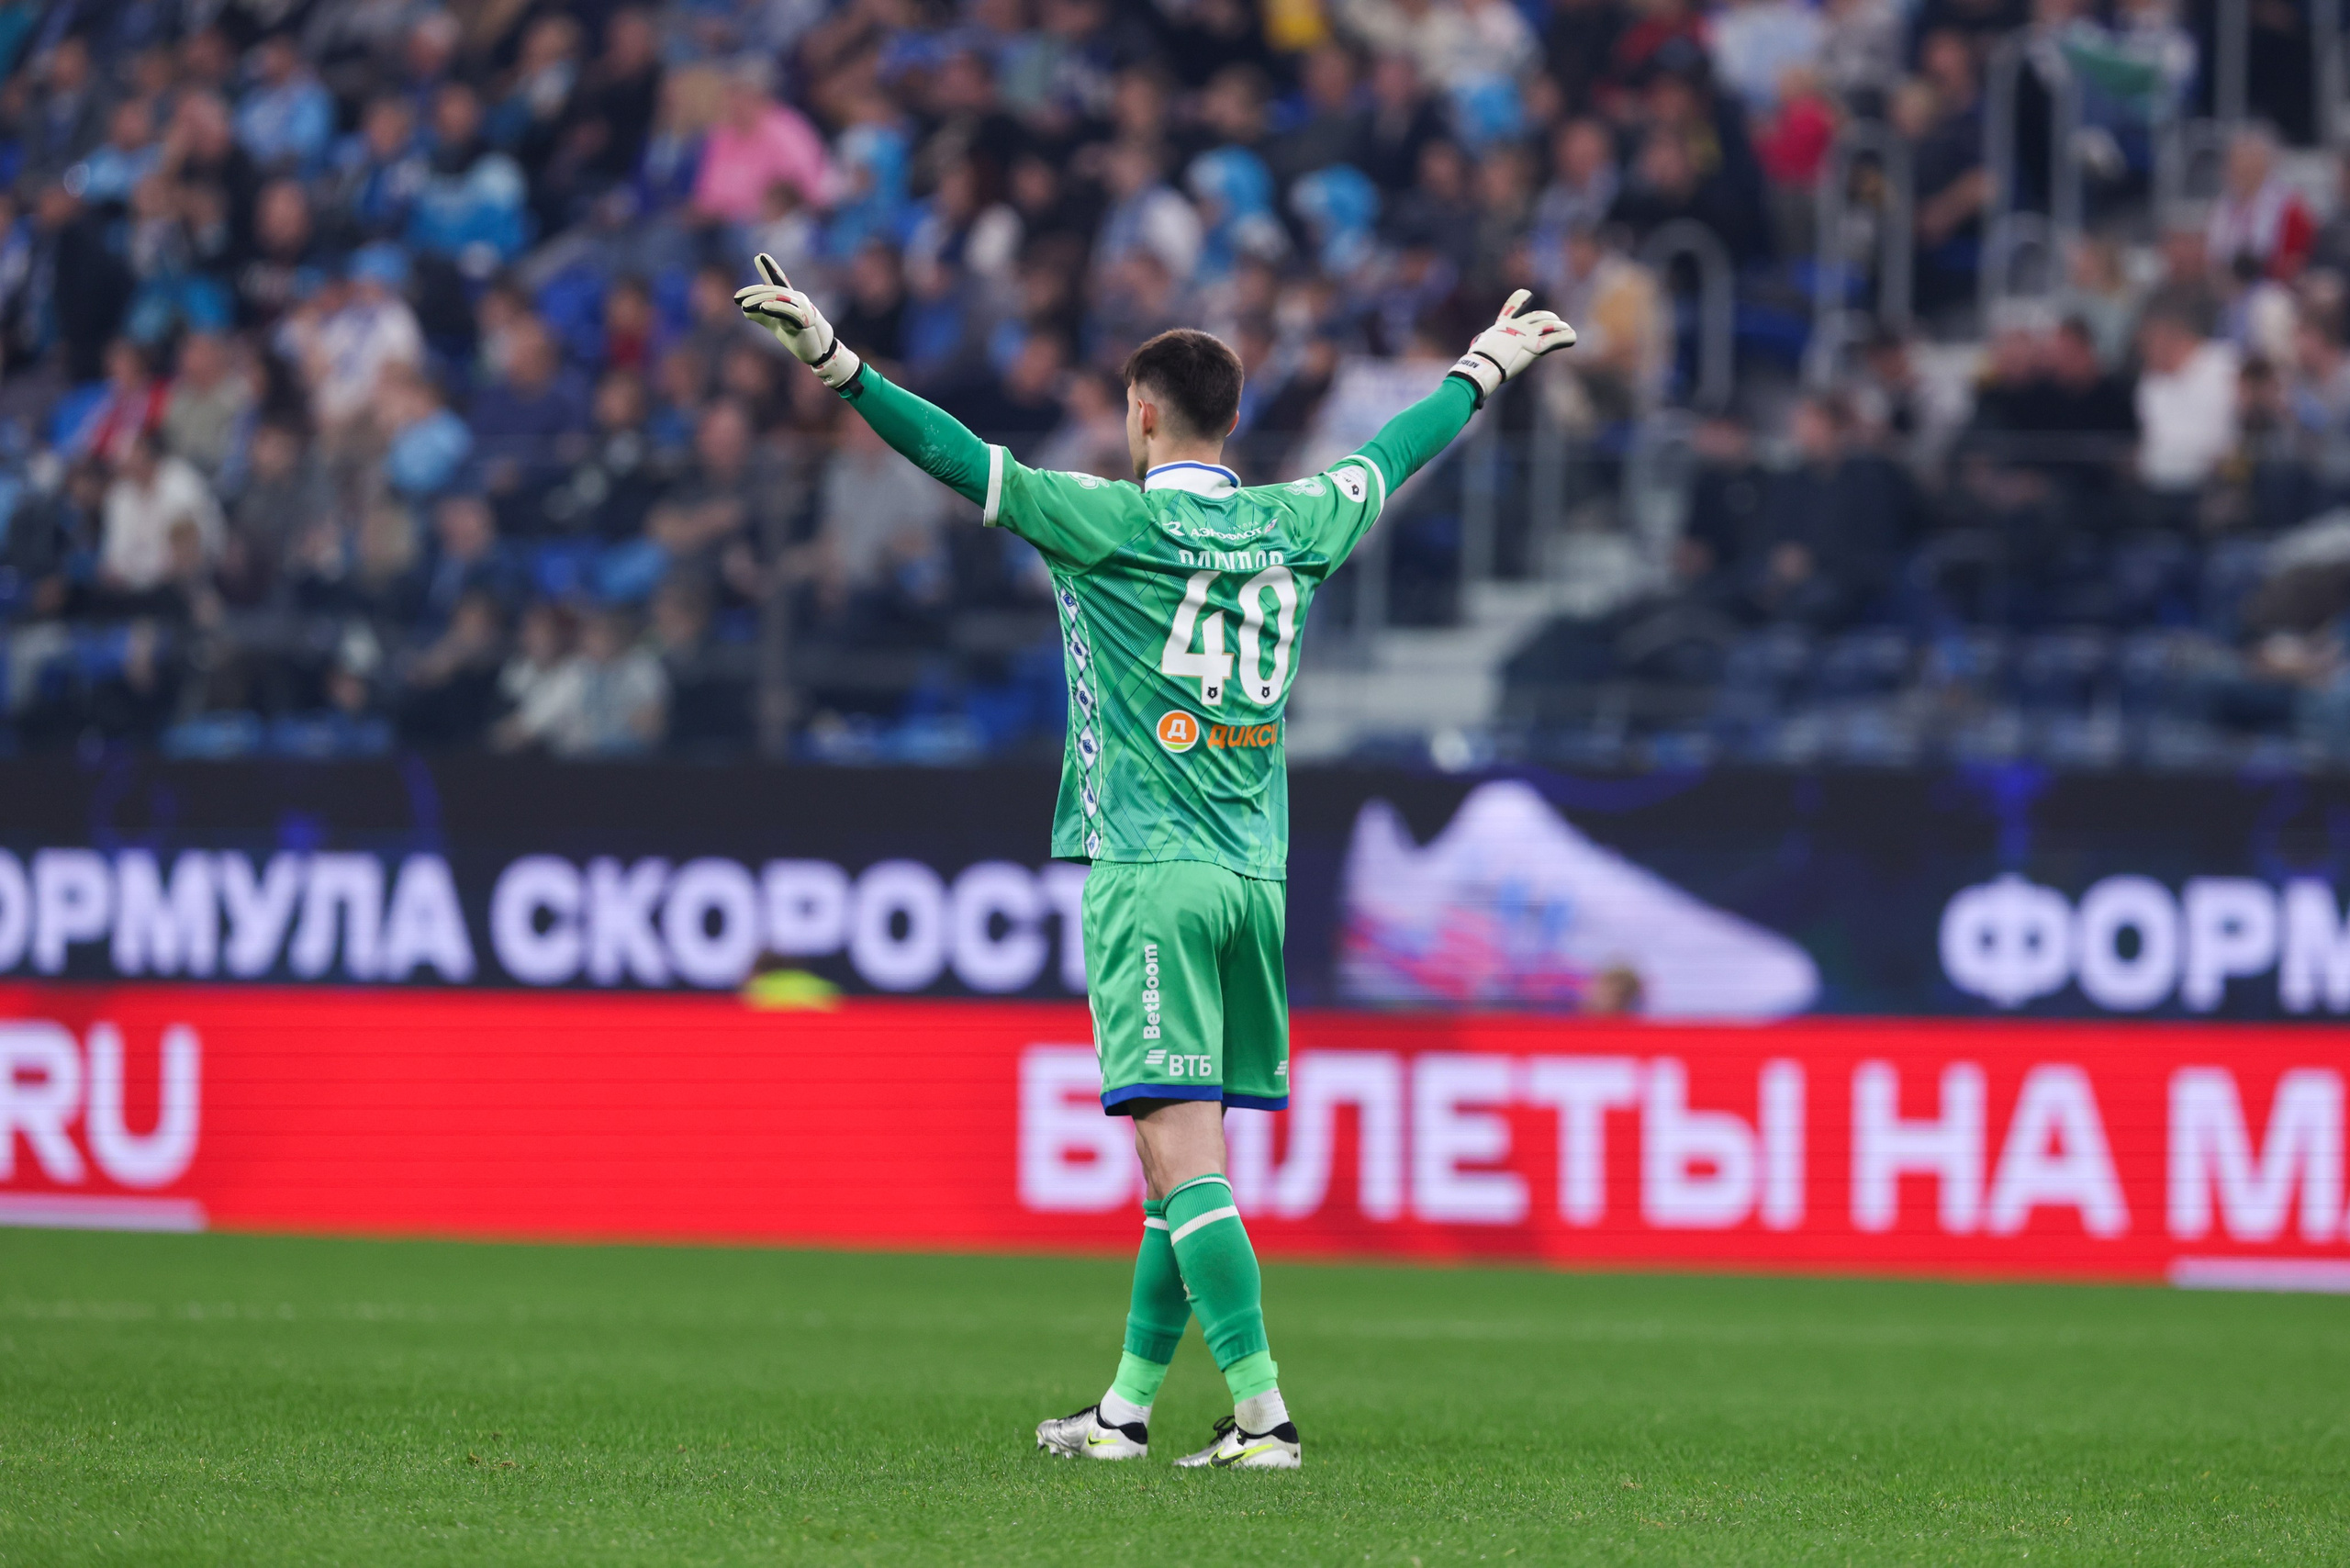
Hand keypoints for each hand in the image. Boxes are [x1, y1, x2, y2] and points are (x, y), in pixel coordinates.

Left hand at [734, 253, 861, 389]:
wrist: (817, 350)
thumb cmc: (797, 335)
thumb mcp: (775, 324)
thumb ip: (761, 316)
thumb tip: (743, 310)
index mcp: (790, 298)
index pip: (778, 281)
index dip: (770, 268)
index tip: (759, 256)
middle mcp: (797, 299)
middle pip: (773, 291)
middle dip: (754, 292)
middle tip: (736, 297)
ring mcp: (803, 308)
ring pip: (779, 299)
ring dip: (759, 301)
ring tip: (744, 305)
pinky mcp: (806, 321)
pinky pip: (789, 311)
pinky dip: (776, 307)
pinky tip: (763, 307)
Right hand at [1447, 289, 1576, 407]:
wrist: (1483, 365)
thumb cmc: (1476, 362)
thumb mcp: (1477, 350)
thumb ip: (1480, 347)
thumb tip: (1471, 353)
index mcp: (1501, 328)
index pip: (1510, 308)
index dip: (1519, 299)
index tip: (1526, 293)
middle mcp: (1516, 327)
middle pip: (1536, 317)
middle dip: (1548, 318)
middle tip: (1555, 321)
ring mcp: (1526, 336)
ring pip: (1549, 326)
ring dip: (1560, 327)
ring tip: (1567, 329)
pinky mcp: (1535, 346)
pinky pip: (1555, 339)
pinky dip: (1566, 337)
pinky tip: (1573, 337)